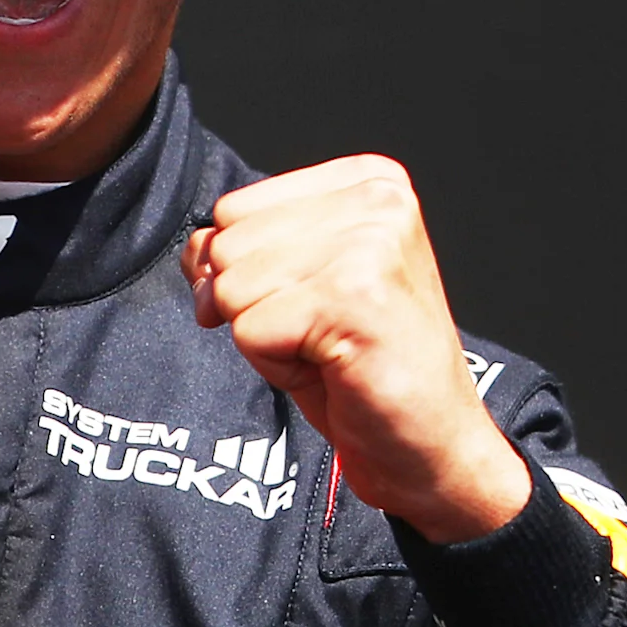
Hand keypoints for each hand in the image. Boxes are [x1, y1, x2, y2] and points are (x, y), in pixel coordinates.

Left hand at [182, 157, 531, 544]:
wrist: (431, 444)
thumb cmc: (366, 368)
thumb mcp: (295, 285)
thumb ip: (244, 249)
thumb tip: (196, 253)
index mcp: (369, 182)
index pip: (235, 209)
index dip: (249, 271)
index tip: (311, 303)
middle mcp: (377, 201)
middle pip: (228, 244)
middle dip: (254, 305)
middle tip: (321, 334)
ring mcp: (370, 245)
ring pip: (233, 288)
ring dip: (266, 337)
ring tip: (328, 349)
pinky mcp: (354, 297)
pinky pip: (249, 331)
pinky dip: (276, 366)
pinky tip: (333, 369)